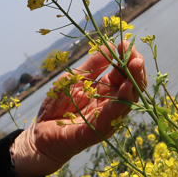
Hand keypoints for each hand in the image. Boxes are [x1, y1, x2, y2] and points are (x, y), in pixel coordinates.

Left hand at [10, 41, 146, 176]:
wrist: (40, 132)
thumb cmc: (57, 105)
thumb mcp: (74, 78)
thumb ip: (92, 65)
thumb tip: (111, 46)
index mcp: (106, 90)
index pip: (124, 73)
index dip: (127, 58)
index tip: (126, 44)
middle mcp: (111, 104)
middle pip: (132, 86)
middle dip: (136, 69)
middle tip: (135, 55)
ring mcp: (107, 119)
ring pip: (128, 101)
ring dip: (133, 83)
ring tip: (135, 66)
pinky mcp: (97, 132)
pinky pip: (112, 117)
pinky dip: (120, 103)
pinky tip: (125, 88)